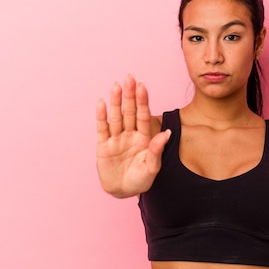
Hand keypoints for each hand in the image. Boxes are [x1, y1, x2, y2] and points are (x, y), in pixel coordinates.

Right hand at [96, 74, 170, 196]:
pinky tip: (102, 103)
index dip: (142, 101)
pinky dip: (101, 116)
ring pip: (116, 117)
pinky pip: (102, 129)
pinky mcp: (103, 146)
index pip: (143, 116)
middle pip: (129, 112)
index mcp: (144, 138)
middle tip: (130, 78)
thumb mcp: (152, 167)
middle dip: (130, 95)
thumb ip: (157, 150)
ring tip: (116, 86)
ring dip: (116, 102)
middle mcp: (130, 135)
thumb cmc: (141, 180)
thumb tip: (167, 132)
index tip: (143, 86)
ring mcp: (116, 139)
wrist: (123, 191)